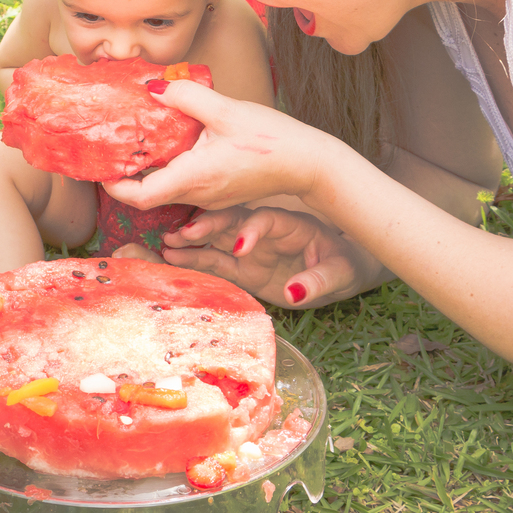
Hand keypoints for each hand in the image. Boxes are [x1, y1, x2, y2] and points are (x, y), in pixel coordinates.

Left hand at [104, 80, 332, 210]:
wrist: (309, 162)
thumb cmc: (271, 138)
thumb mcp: (226, 109)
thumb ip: (186, 96)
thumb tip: (153, 86)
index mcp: (194, 177)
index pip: (140, 197)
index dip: (115, 186)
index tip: (101, 167)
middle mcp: (198, 194)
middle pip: (149, 196)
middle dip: (126, 176)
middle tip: (111, 148)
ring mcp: (209, 198)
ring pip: (167, 191)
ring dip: (149, 172)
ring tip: (136, 143)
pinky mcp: (219, 193)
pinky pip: (185, 186)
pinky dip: (170, 171)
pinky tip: (172, 146)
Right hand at [161, 206, 391, 307]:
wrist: (341, 270)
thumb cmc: (344, 264)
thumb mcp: (340, 273)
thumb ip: (317, 281)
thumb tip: (293, 294)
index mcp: (289, 224)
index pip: (265, 219)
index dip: (250, 230)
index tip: (240, 249)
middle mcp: (263, 231)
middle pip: (231, 220)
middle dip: (207, 225)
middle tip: (183, 232)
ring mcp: (250, 247)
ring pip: (216, 236)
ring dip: (193, 238)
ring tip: (167, 242)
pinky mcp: (242, 267)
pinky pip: (214, 260)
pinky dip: (194, 258)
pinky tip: (170, 257)